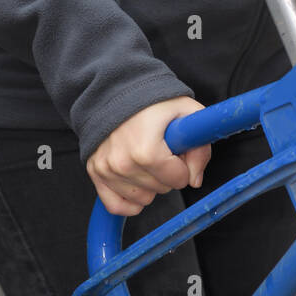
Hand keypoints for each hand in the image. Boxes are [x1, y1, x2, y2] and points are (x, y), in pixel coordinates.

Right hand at [86, 96, 210, 216]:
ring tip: (146, 156)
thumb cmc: (153, 101)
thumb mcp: (187, 113)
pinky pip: (116, 205)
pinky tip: (137, 182)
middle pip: (162, 190)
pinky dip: (129, 201)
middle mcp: (123, 163)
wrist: (118, 89)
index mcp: (146, 150)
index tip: (176, 148)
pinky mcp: (95, 172)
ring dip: (150, 183)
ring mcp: (106, 169)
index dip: (183, 164)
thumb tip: (195, 179)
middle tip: (161, 148)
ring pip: (143, 199)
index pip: (179, 179)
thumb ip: (200, 147)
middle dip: (167, 172)